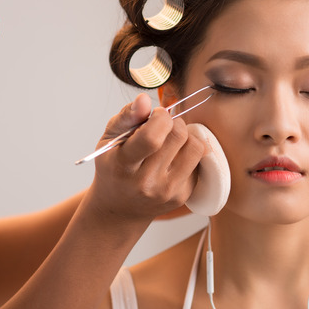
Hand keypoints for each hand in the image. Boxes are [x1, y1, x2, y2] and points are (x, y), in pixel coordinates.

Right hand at [88, 93, 203, 220]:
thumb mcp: (110, 140)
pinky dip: (188, 152)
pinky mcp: (182, 196)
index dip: (160, 117)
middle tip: (162, 126)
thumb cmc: (114, 167)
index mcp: (124, 166)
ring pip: (195, 147)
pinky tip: (173, 157)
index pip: (152, 137)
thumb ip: (126, 117)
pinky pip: (198, 161)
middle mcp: (147, 183)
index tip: (156, 114)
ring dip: (185, 135)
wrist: (119, 209)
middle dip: (173, 122)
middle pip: (178, 136)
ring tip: (170, 139)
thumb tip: (144, 99)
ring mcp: (167, 192)